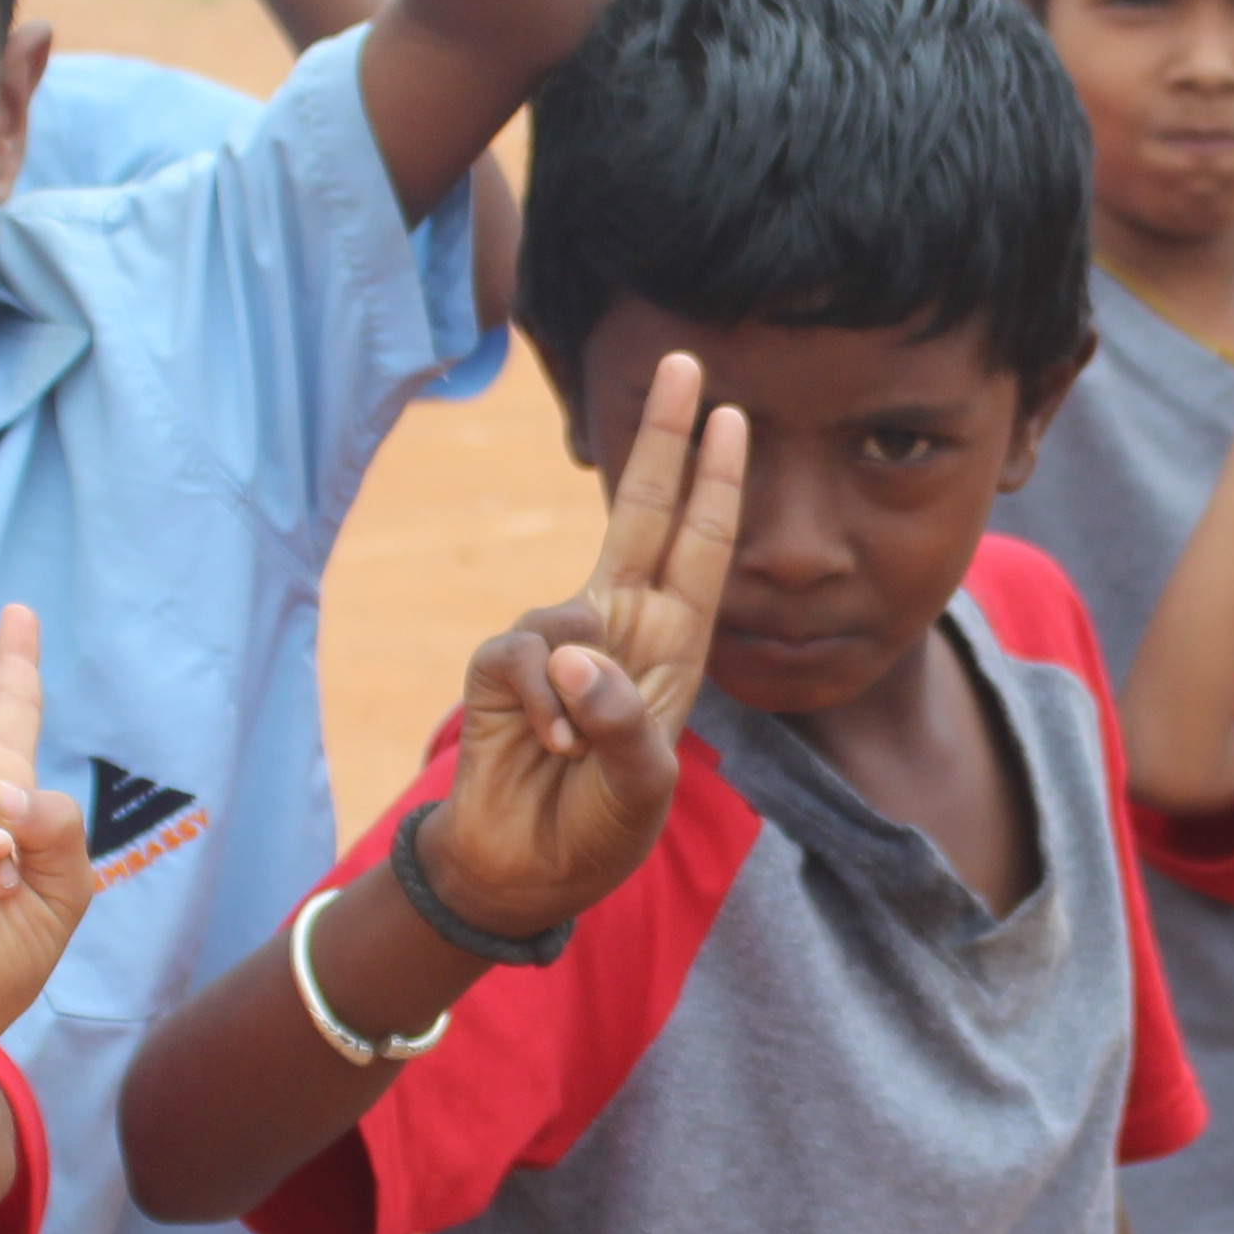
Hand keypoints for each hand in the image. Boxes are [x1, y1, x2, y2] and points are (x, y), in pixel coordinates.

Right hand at [422, 355, 747, 938]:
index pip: (699, 548)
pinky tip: (544, 744)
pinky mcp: (501, 666)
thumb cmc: (598, 826)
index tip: (732, 415)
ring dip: (576, 686)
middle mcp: (618, 626)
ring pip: (568, 615)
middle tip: (687, 362)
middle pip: (640, 512)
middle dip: (663, 439)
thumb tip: (573, 653)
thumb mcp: (643, 785)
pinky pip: (521, 658)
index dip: (715, 483)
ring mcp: (557, 641)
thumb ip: (624, 720)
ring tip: (572, 748)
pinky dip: (538, 704)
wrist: (524, 870)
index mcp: (672, 646)